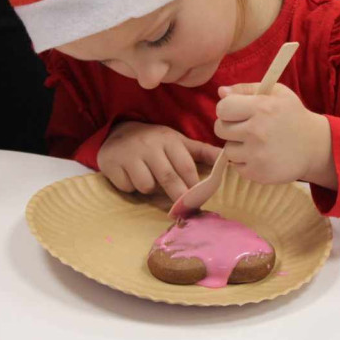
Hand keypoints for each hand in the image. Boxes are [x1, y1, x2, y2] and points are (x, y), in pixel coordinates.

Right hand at [96, 122, 221, 200]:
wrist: (117, 130)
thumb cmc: (154, 141)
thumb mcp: (178, 141)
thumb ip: (202, 152)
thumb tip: (228, 161)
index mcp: (169, 139)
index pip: (186, 166)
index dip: (193, 186)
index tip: (198, 199)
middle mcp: (149, 145)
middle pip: (168, 177)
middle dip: (178, 196)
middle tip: (183, 209)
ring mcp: (129, 154)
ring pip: (146, 185)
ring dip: (149, 189)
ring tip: (148, 180)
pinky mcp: (112, 164)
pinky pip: (127, 186)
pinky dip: (130, 187)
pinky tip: (130, 177)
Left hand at [214, 83, 333, 185]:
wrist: (315, 146)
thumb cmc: (293, 116)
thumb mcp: (276, 93)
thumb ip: (246, 89)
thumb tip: (221, 92)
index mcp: (261, 107)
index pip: (223, 108)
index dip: (227, 109)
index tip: (237, 112)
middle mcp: (257, 131)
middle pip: (220, 129)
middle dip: (229, 127)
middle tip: (246, 128)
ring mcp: (257, 154)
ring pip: (227, 149)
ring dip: (237, 146)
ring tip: (255, 143)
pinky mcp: (258, 173)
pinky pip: (236, 166)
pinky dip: (244, 162)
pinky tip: (259, 155)